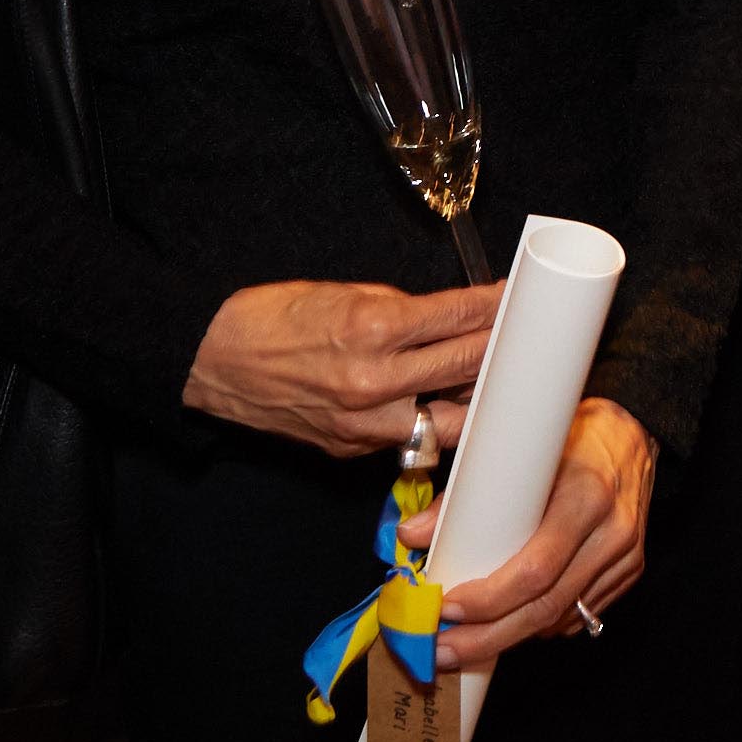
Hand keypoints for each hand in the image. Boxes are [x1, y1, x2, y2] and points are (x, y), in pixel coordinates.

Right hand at [184, 278, 502, 455]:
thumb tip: (454, 316)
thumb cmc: (275, 316)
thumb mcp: (347, 293)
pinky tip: (450, 407)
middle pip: (468, 365)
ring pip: (453, 419)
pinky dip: (436, 423)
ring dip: (480, 398)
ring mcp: (366, 422)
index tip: (519, 300)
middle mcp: (377, 380)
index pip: (461, 317)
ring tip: (499, 381)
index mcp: (376, 328)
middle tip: (526, 337)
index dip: (498, 306)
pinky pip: (413, 441)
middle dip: (503, 348)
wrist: (215, 360)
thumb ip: (405, 309)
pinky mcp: (354, 448)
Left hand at [405, 396, 656, 663]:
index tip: (447, 608)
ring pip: (561, 618)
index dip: (489, 599)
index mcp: (586, 496)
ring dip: (510, 636)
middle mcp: (611, 532)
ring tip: (465, 642)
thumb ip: (465, 494)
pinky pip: (578, 615)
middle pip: (545, 607)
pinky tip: (510, 622)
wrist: (634, 433)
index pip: (536, 569)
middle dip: (488, 637)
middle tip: (442, 651)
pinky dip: (540, 624)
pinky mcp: (630, 571)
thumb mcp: (521, 451)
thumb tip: (411, 536)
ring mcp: (625, 557)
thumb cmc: (571, 435)